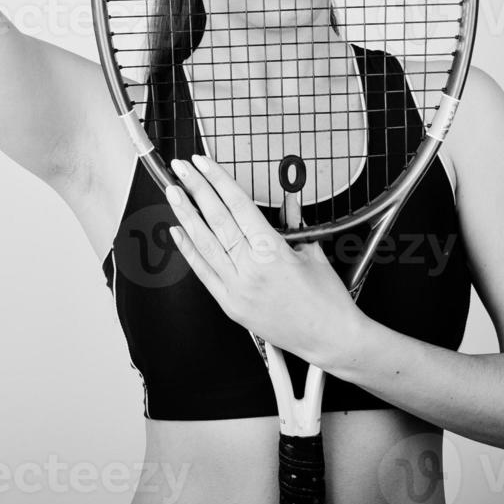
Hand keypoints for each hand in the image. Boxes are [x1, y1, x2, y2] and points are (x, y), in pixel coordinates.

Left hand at [164, 152, 362, 367]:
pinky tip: (177, 232)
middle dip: (196, 189)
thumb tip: (286, 202)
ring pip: (204, 245)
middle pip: (217, 220)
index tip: (203, 163)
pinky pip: (204, 273)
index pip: (238, 206)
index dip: (218, 181)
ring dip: (186, 215)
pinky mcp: (231, 305)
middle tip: (181, 168)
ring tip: (173, 192)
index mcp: (272, 252)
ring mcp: (237, 289)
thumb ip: (294, 224)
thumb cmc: (328, 300)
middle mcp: (250, 270)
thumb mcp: (313, 252)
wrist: (330, 340)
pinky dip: (189, 251)